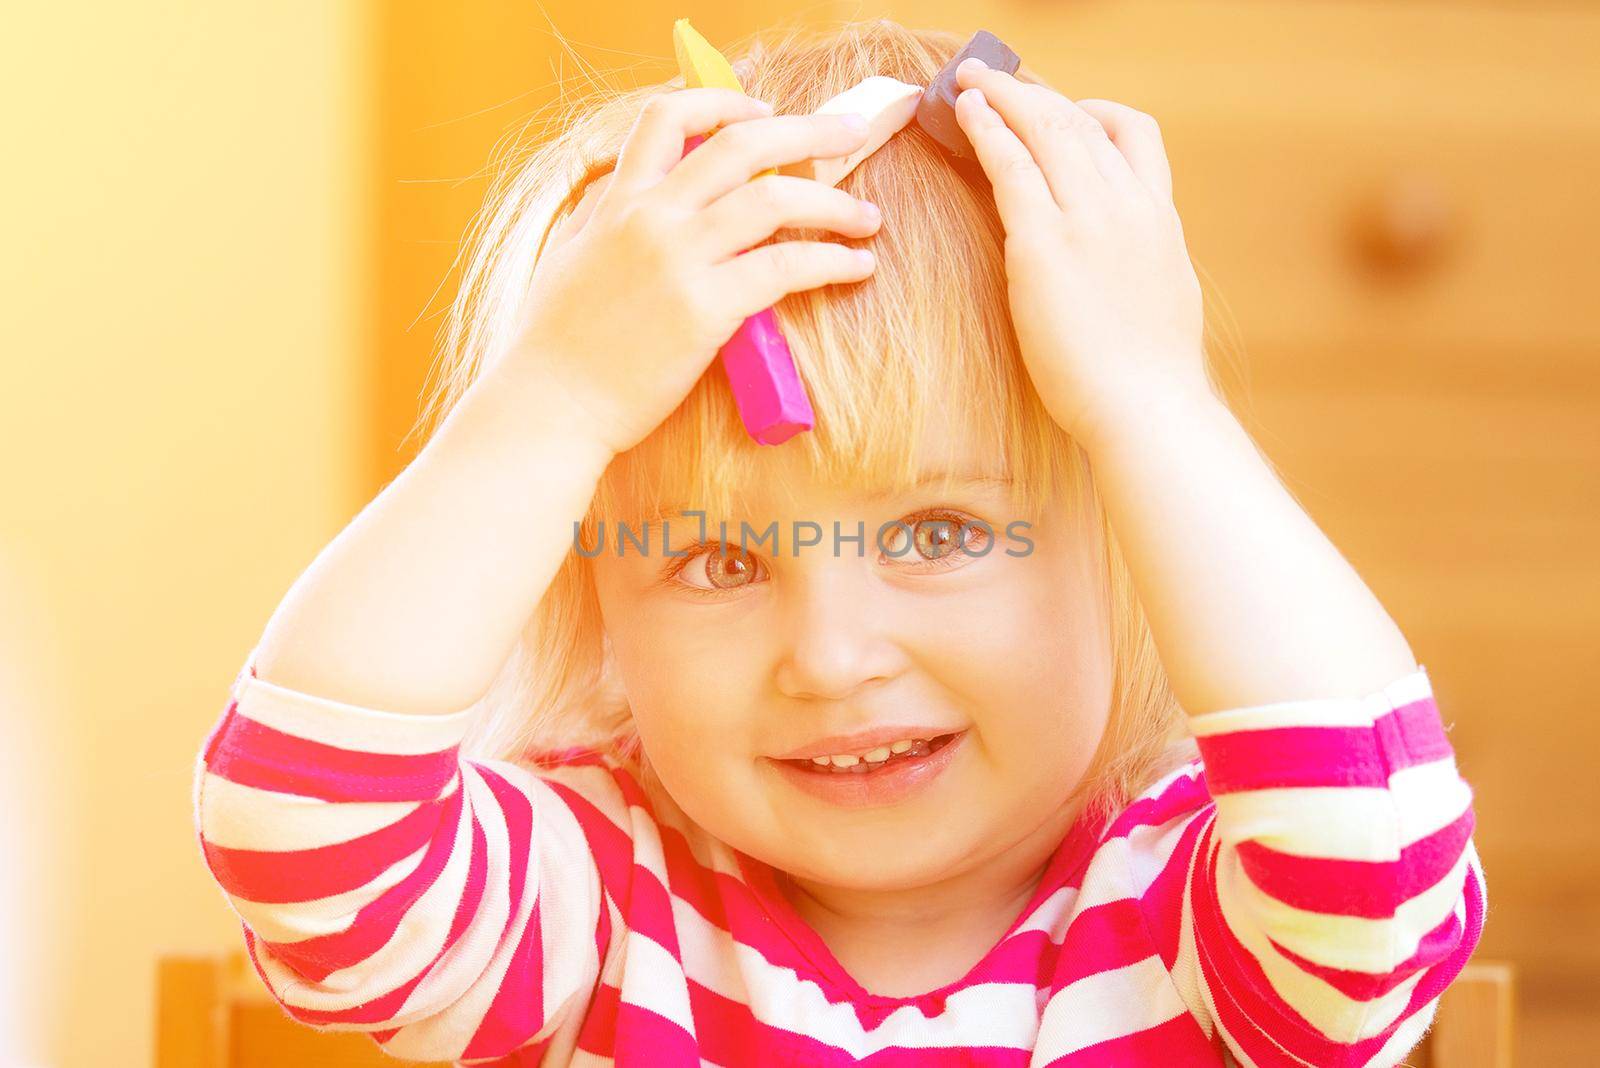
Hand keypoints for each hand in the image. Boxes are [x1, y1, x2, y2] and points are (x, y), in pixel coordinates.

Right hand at [505, 88, 881, 458]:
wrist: (547, 407)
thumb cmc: (553, 347)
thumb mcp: (567, 258)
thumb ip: (601, 218)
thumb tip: (625, 190)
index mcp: (617, 202)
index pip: (668, 118)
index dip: (724, 103)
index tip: (765, 110)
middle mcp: (650, 218)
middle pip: (742, 144)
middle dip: (809, 131)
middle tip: (851, 134)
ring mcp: (678, 260)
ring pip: (775, 200)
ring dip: (835, 204)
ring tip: (869, 219)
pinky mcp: (705, 311)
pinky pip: (786, 268)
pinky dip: (831, 261)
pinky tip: (857, 268)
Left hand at [952, 59, 1211, 450]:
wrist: (1147, 408)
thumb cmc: (1148, 376)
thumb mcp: (1160, 297)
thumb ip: (1135, 260)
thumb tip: (1112, 258)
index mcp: (1161, 219)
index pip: (1135, 134)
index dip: (1091, 110)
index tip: (1061, 108)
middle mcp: (1129, 205)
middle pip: (1081, 122)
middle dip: (1034, 94)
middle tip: (998, 78)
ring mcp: (1089, 219)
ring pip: (1046, 129)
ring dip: (1004, 96)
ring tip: (970, 81)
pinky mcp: (1044, 244)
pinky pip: (1010, 166)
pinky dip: (987, 128)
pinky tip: (965, 113)